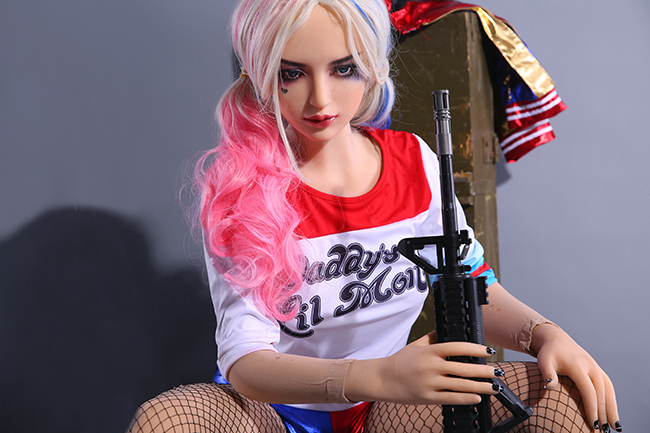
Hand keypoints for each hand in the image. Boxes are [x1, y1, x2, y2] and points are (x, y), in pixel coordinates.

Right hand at [346, 332, 502, 404]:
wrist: (382, 379)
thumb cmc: (400, 361)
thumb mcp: (416, 344)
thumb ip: (433, 336)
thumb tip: (447, 329)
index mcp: (429, 351)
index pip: (457, 347)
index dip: (475, 349)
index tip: (488, 351)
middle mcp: (431, 367)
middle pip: (463, 368)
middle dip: (484, 371)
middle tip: (498, 372)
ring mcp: (430, 383)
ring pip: (461, 386)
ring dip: (481, 387)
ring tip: (494, 387)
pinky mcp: (428, 397)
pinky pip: (452, 399)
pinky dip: (467, 398)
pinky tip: (477, 397)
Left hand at [532, 324, 619, 430]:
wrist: (556, 340)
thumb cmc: (548, 353)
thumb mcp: (543, 361)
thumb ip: (547, 374)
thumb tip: (549, 387)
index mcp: (578, 366)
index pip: (589, 390)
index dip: (592, 408)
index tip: (592, 423)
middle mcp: (590, 366)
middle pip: (601, 392)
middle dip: (603, 412)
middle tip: (602, 430)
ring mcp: (596, 367)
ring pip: (609, 390)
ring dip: (612, 408)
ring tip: (614, 426)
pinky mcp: (597, 370)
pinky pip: (608, 386)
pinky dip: (611, 400)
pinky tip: (611, 413)